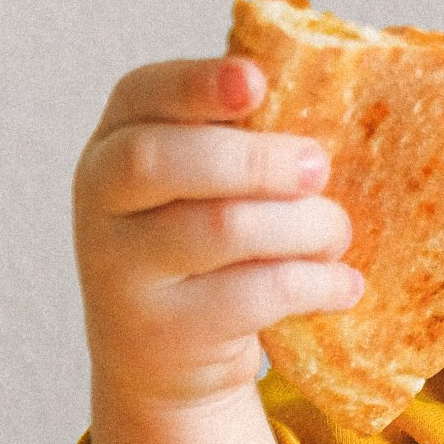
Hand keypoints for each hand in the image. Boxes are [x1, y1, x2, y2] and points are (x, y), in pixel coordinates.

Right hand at [74, 55, 361, 409]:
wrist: (165, 362)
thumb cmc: (207, 252)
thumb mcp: (209, 188)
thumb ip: (246, 143)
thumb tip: (333, 96)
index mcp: (115, 143)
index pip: (140, 94)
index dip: (198, 83)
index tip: (256, 81)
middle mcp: (100, 202)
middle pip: (165, 160)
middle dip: (258, 160)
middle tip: (318, 168)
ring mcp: (120, 271)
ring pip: (222, 227)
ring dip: (305, 226)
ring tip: (335, 235)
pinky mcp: (162, 331)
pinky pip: (254, 293)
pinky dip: (316, 283)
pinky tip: (343, 284)